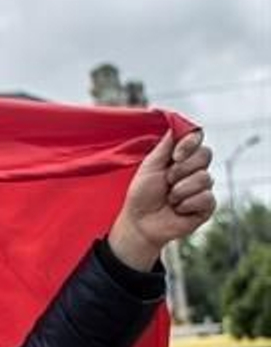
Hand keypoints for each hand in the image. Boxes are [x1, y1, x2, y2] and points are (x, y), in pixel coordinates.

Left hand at [108, 131, 214, 270]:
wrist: (140, 222)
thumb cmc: (142, 194)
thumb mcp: (150, 165)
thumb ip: (165, 145)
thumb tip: (176, 123)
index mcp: (182, 157)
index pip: (198, 138)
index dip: (190, 144)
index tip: (175, 156)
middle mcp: (196, 169)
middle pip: (205, 155)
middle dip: (180, 170)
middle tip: (166, 182)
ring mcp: (203, 187)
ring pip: (204, 178)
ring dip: (179, 191)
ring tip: (169, 199)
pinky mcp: (207, 206)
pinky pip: (206, 198)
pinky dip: (186, 204)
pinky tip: (178, 210)